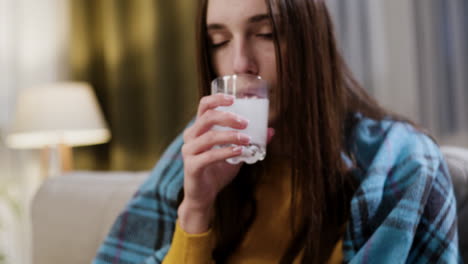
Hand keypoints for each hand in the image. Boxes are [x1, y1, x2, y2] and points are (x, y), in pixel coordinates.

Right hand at [179, 94, 273, 232]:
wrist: (204, 196)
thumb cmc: (217, 171)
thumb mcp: (236, 153)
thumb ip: (249, 141)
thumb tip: (271, 130)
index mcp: (199, 129)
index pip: (204, 106)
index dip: (217, 99)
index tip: (234, 99)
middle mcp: (190, 137)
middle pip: (207, 118)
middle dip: (228, 117)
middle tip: (246, 122)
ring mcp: (189, 152)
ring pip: (209, 137)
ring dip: (230, 135)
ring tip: (247, 139)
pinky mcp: (191, 167)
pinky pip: (209, 156)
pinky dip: (226, 152)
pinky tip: (239, 151)